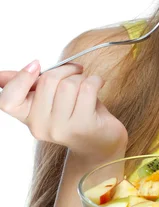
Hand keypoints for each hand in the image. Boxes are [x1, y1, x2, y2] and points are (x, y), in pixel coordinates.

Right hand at [0, 60, 127, 159]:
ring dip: (81, 77)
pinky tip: (98, 85)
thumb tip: (0, 75)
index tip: (36, 65)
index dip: (19, 78)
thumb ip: (27, 86)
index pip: (8, 100)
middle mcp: (40, 126)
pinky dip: (96, 80)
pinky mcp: (83, 125)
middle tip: (75, 72)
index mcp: (27, 117)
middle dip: (65, 70)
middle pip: (47, 81)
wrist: (100, 142)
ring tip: (86, 85)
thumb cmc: (74, 113)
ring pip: (69, 84)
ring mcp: (61, 128)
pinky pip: (87, 88)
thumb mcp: (49, 100)